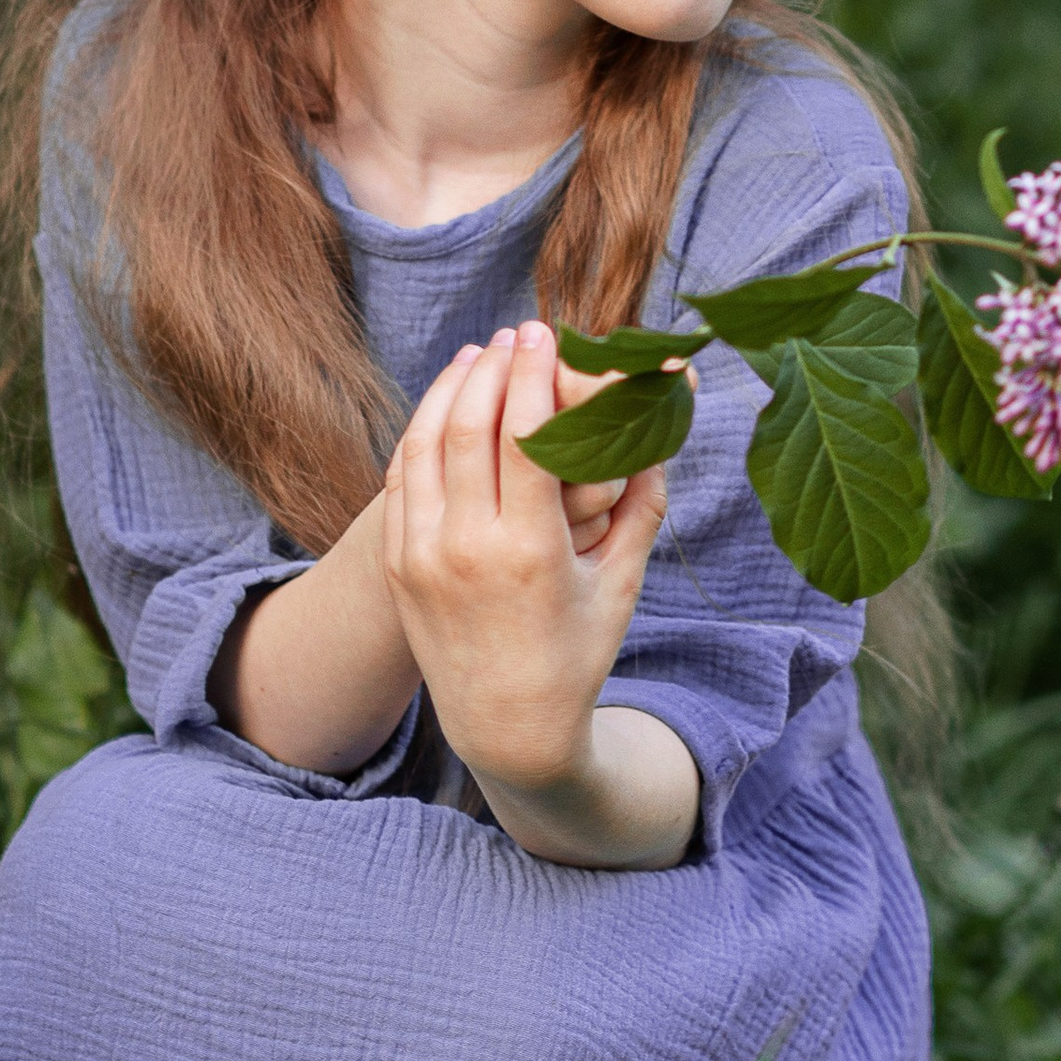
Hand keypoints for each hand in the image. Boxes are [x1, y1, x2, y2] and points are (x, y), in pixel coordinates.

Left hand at [382, 321, 690, 865]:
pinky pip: (402, 477)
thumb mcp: (621, 582)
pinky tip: (447, 406)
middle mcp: (465, 549)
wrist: (506, 727)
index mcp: (527, 551)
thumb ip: (641, 501)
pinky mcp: (399, 563)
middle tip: (517, 334)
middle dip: (493, 368)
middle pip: (468, 426)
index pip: (523, 435)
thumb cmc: (577, 652)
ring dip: (451, 388)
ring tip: (479, 356)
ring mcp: (421, 555)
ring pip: (424, 443)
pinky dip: (423, 430)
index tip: (546, 335)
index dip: (534, 376)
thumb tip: (662, 423)